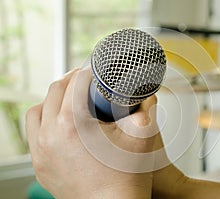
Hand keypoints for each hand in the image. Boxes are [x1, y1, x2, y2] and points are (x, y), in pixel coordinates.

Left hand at [26, 68, 157, 198]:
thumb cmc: (126, 177)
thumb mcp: (142, 136)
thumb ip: (147, 107)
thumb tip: (147, 94)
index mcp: (73, 124)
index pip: (76, 83)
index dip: (87, 71)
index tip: (94, 70)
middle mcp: (50, 136)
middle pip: (54, 93)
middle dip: (71, 81)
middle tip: (85, 80)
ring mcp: (42, 153)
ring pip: (37, 112)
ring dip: (52, 100)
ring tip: (69, 100)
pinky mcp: (41, 166)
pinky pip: (34, 134)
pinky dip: (44, 122)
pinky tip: (59, 124)